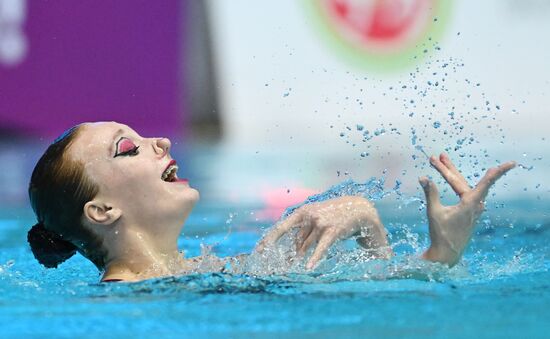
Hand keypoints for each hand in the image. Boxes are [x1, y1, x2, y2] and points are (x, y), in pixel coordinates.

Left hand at [256, 196, 389, 268]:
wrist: (359, 208)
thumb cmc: (335, 215)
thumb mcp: (316, 216)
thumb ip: (303, 229)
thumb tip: (293, 248)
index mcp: (303, 211)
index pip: (281, 227)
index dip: (269, 240)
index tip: (258, 251)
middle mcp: (309, 215)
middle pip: (296, 242)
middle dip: (292, 254)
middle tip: (283, 265)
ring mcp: (321, 222)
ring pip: (307, 246)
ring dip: (302, 257)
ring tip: (296, 267)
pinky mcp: (333, 231)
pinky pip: (321, 247)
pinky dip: (315, 257)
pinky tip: (309, 267)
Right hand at [420, 153, 515, 265]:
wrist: (446, 254)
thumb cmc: (441, 235)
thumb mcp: (434, 213)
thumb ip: (430, 193)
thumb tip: (423, 177)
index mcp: (470, 204)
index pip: (486, 183)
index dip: (498, 172)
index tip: (511, 164)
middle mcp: (475, 205)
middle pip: (461, 181)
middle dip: (448, 168)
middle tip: (437, 156)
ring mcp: (472, 209)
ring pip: (462, 186)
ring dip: (451, 174)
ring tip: (440, 162)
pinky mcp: (468, 212)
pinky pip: (463, 193)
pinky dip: (455, 184)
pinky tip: (452, 179)